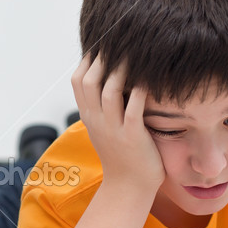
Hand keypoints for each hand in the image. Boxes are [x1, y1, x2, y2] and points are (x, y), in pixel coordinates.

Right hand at [71, 54, 164, 189]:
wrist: (129, 188)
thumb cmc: (122, 154)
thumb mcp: (105, 128)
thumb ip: (104, 105)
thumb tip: (112, 77)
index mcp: (89, 116)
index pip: (78, 80)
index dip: (88, 59)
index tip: (103, 42)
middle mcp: (97, 120)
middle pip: (89, 80)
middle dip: (103, 57)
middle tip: (120, 39)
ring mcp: (113, 129)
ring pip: (108, 91)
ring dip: (120, 69)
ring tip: (135, 52)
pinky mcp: (132, 137)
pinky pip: (132, 109)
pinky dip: (139, 91)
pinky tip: (149, 78)